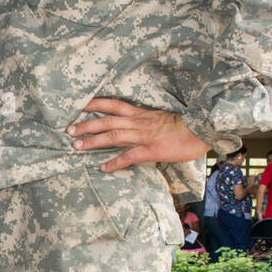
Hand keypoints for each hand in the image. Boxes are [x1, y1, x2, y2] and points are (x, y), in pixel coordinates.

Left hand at [67, 98, 209, 171]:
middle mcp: (139, 122)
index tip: (79, 105)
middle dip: (87, 124)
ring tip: (76, 145)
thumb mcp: (163, 119)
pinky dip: (114, 162)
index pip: (114, 104)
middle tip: (68, 129)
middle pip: (107, 120)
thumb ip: (148, 123)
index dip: (96, 103)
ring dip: (93, 141)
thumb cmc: (186, 126)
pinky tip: (102, 168)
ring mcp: (144, 135)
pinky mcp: (151, 150)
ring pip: (113, 135)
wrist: (203, 128)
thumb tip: (136, 128)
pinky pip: (128, 156)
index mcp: (142, 114)